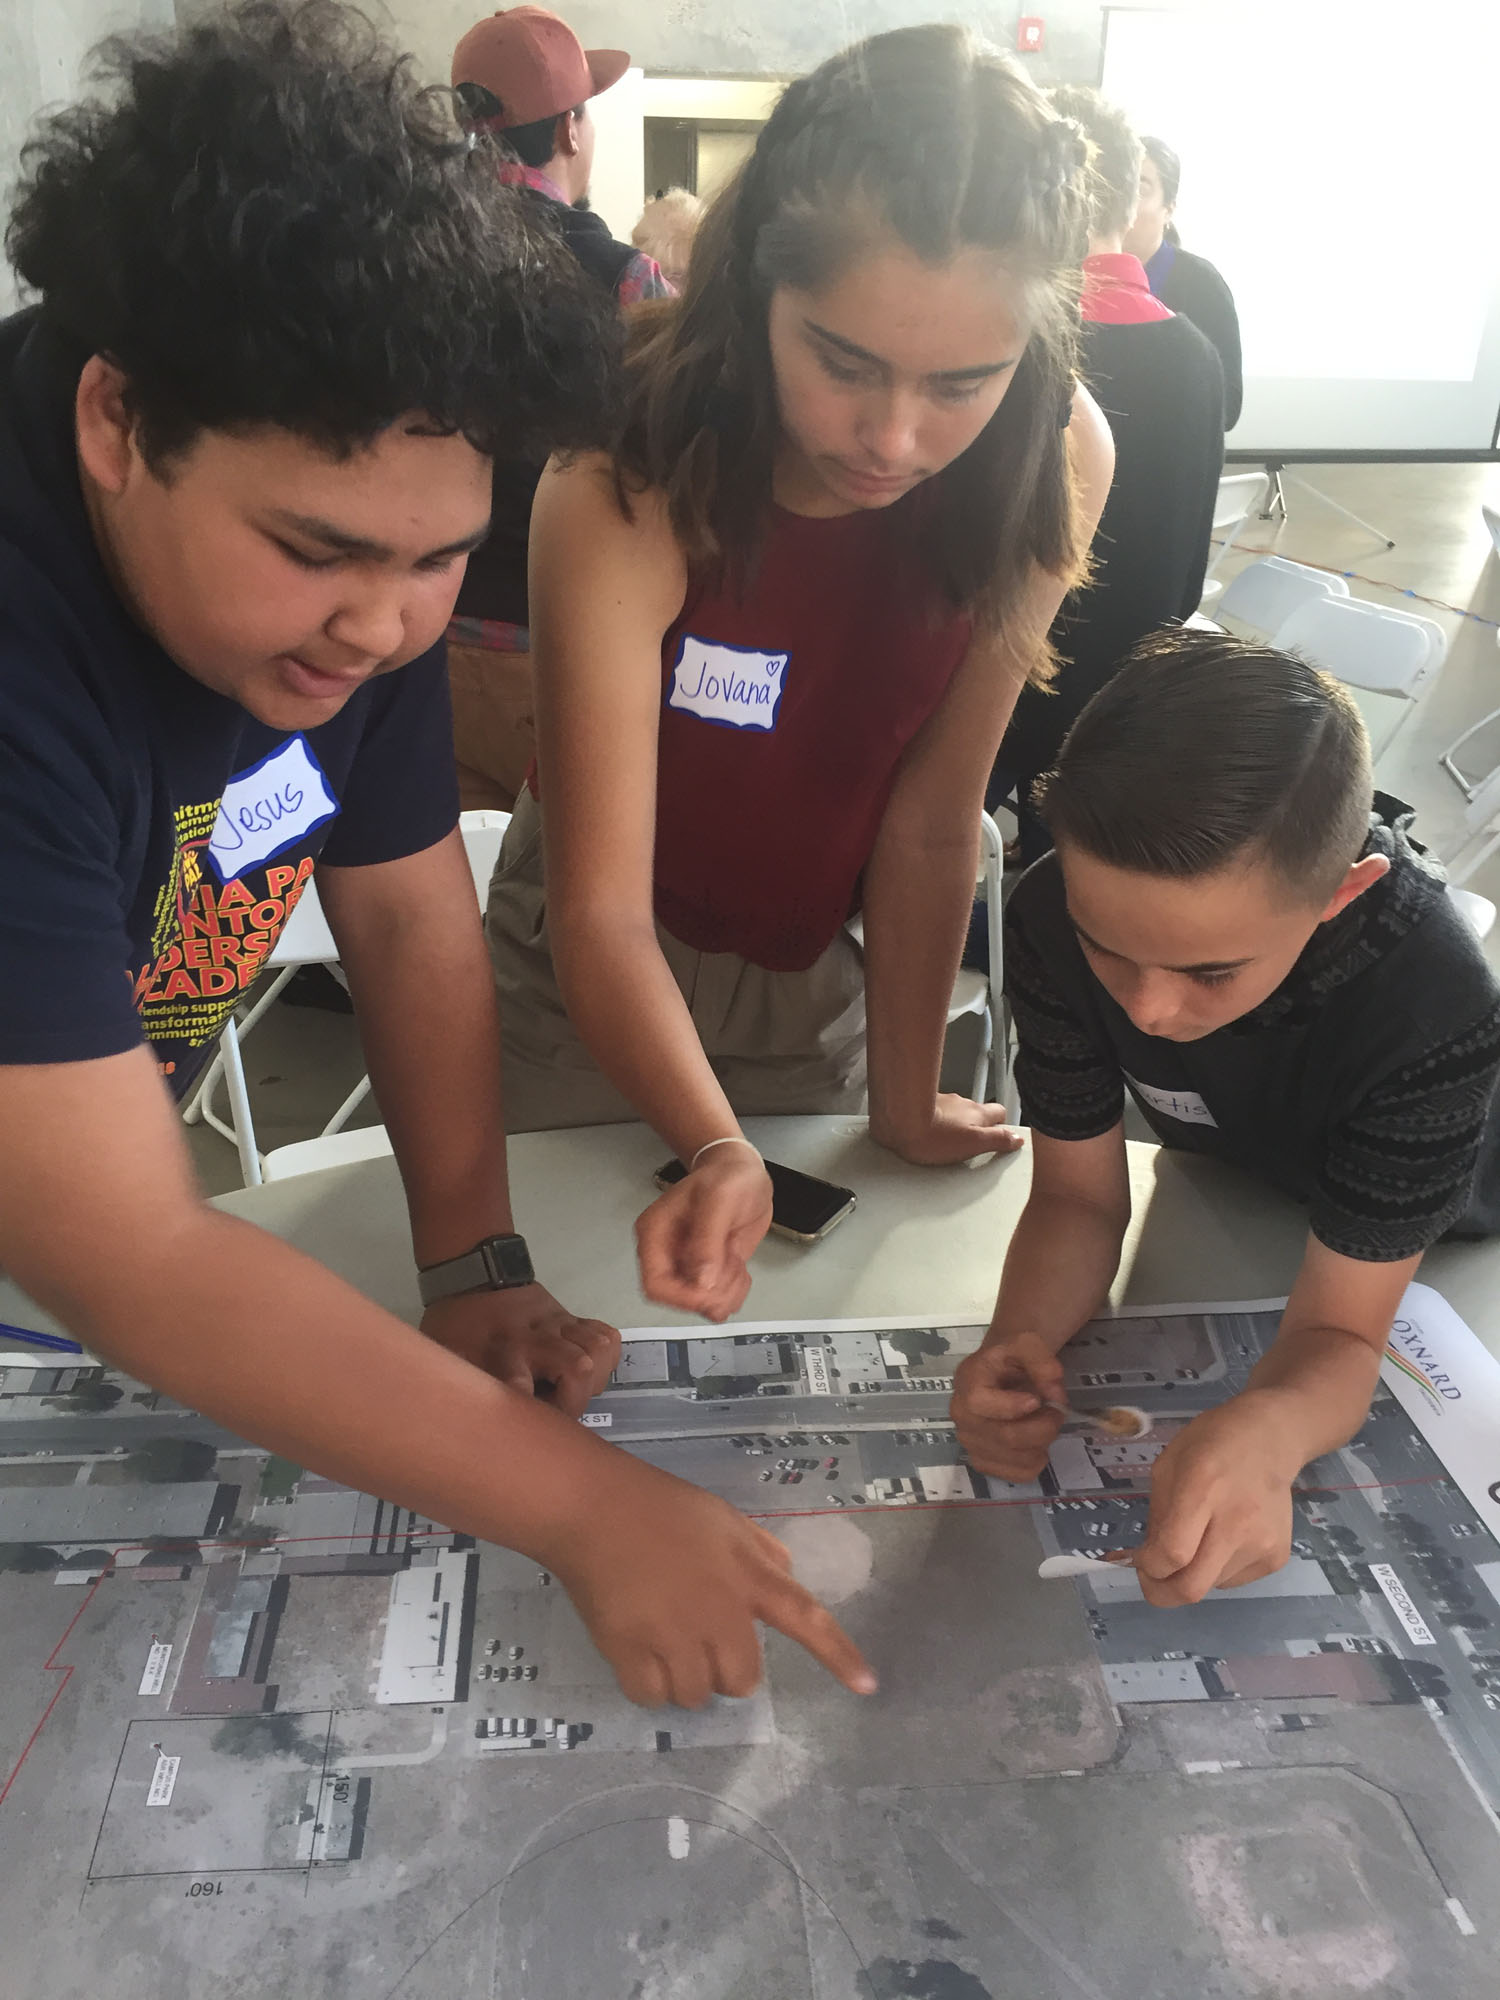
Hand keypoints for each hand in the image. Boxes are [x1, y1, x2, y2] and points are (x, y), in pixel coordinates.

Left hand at [420, 1284, 619, 1418]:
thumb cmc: (458, 1328)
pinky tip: (589, 1369)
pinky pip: (606, 1337)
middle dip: (574, 1400)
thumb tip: (451, 1433)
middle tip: (556, 1415)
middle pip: (577, 1367)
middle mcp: (535, 1339)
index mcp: (500, 1353)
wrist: (473, 1276)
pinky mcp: (572, 1318)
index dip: (527, 1406)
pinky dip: (604, 1357)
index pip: (518, 1384)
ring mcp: (558, 1325)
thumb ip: (454, 1392)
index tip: (528, 1429)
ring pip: (598, 1350)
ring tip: (574, 1391)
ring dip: (593, 1378)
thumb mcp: (445, 1359)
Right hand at [542, 1452, 878, 1707]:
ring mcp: (674, 1636)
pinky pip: (654, 1698)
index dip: (838, 1655)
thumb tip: (785, 1572)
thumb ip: (758, 1549)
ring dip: (686, 1680)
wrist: (591, 1508)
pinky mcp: (631, 1652)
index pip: (805, 1617)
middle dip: (726, 1669)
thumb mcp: (721, 1517)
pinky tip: (639, 1652)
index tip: (869, 1687)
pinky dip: (650, 1686)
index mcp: (746, 1576)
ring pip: (697, 1696)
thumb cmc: (658, 1506)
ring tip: (664, 1640)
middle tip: (700, 1638)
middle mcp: (718, 1613)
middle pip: (742, 1680)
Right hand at [634, 1147, 773, 1321]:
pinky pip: (717, 1300)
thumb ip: (708, 1239)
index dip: (682, 1296)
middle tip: (731, 1271)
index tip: (710, 1290)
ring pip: (700, 1304)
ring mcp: (688, 1265)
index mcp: (655, 1233)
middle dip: (709, 1294)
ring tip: (736, 1265)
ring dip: (725, 1294)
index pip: (654, 1284)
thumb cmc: (728, 1176)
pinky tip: (740, 1270)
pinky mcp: (708, 1272)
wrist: (744, 1174)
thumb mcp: (719, 1199)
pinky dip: (734, 1293)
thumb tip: (701, 1280)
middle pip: (677, 1300)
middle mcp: (668, 1254)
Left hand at [875, 1093, 1024, 1166]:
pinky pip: (934, 1114)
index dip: (1003, 1126)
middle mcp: (961, 1104)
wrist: (897, 1120)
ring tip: (950, 1144)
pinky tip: (929, 1138)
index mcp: (977, 1113)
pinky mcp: (920, 1106)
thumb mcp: (974, 1143)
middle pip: (977, 1113)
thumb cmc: (931, 1134)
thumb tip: (1016, 1139)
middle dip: (978, 1126)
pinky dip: (935, 1124)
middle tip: (975, 1143)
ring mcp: (940, 1103)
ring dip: (956, 1125)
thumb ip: (998, 1140)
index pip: (1000, 1113)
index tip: (1003, 1137)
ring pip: (956, 1113)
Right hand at [950, 1331, 1064, 1481]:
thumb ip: (1041, 1360)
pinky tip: (1034, 1442)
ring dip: (1042, 1443)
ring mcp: (970, 1442)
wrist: (999, 1373)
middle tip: (1057, 1412)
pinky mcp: (983, 1462)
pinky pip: (1018, 1474)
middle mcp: (961, 1415)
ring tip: (1043, 1423)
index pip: (979, 1402)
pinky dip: (1036, 1461)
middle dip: (1043, 1426)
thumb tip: (1054, 1394)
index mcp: (967, 1381)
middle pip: (1006, 1436)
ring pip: (1016, 1458)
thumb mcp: (1027, 1344)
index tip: (1036, 1401)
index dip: (1010, 1407)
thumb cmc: (1012, 1359)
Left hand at [1133, 1392, 1300, 1606]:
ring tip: (1198, 1538)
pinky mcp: (1277, 1558)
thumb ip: (1158, 1515)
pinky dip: (1217, 1569)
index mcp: (1203, 1490)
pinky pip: (1233, 1580)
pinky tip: (1223, 1537)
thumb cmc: (1211, 1444)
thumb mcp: (1168, 1466)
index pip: (1173, 1553)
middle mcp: (1237, 1523)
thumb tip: (1149, 1560)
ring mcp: (1262, 1544)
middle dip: (1162, 1593)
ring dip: (1192, 1573)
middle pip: (1192, 1587)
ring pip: (1210, 1585)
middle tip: (1152, 1578)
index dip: (1148, 1567)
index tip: (1140, 1559)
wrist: (1270, 1439)